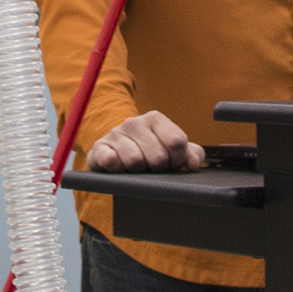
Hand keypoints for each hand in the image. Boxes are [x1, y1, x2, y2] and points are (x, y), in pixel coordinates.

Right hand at [85, 110, 203, 172]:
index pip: (177, 142)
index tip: (172, 164)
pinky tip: (119, 169)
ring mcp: (115, 133)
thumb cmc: (150, 153)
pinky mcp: (99, 147)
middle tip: (152, 168)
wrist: (117, 155)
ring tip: (136, 169)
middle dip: (158, 169)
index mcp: (155, 119)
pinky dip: (116, 169)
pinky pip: (110, 160)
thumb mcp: (173, 152)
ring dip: (138, 172)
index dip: (177, 160)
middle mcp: (134, 122)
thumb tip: (193, 163)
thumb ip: (192, 154)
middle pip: (158, 157)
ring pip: (135, 161)